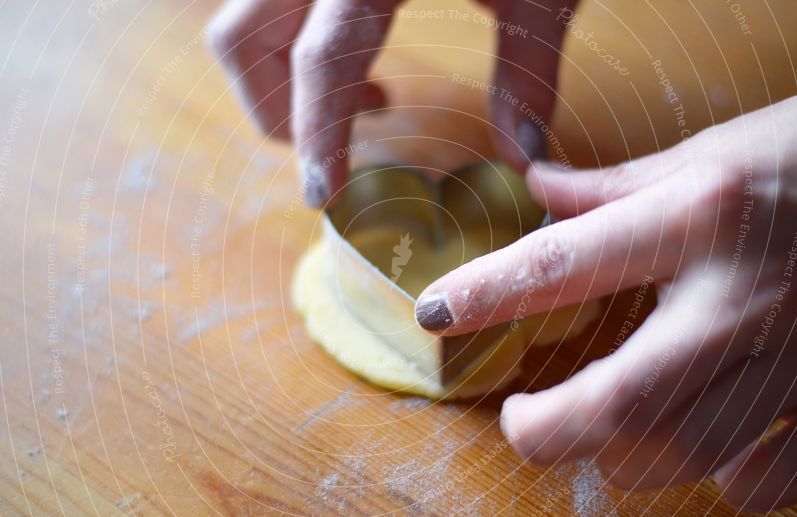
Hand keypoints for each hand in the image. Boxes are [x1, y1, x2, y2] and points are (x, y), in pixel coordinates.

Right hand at [207, 0, 575, 205]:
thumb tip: (521, 158)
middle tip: (336, 150)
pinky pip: (268, 8)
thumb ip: (528, 73)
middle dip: (276, 111)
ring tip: (366, 101)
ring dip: (280, 82)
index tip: (320, 193)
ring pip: (243, 23)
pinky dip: (293, 48)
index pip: (322, 58)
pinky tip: (359, 59)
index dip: (315, 133)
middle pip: (245, 41)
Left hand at [415, 95, 796, 511]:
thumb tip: (535, 183)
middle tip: (519, 422)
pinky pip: (758, 476)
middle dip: (549, 430)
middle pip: (622, 404)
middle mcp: (744, 295)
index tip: (433, 313)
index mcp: (700, 216)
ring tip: (610, 425)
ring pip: (682, 453)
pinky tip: (708, 439)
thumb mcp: (711, 151)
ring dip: (625, 451)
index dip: (487, 292)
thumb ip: (614, 184)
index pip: (565, 262)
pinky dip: (716, 471)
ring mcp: (796, 358)